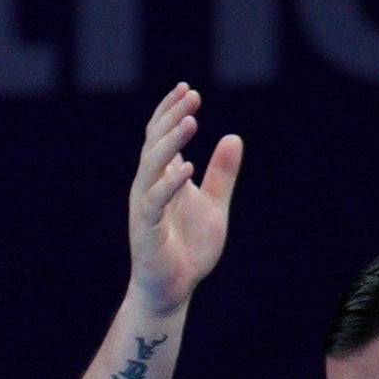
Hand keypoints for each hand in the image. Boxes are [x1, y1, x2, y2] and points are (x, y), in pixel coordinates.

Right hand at [126, 83, 239, 319]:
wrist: (173, 289)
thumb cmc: (188, 249)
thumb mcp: (214, 205)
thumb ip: (222, 174)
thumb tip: (233, 137)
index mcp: (162, 179)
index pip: (159, 137)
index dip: (169, 111)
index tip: (186, 88)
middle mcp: (148, 188)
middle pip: (154, 144)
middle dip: (171, 117)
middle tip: (192, 96)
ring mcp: (145, 208)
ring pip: (151, 167)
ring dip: (169, 143)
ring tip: (191, 121)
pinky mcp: (146, 230)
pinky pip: (154, 202)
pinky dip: (170, 184)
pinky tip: (188, 167)